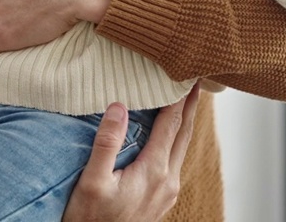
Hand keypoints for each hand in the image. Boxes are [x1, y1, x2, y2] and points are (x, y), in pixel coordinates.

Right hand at [65, 87, 199, 221]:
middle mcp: (168, 180)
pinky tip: (169, 136)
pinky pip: (174, 160)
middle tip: (196, 81)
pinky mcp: (162, 198)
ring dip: (184, 123)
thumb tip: (120, 106)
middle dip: (190, 106)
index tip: (186, 77)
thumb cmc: (89, 217)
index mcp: (154, 171)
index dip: (179, 98)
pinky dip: (176, 140)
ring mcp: (167, 191)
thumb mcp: (92, 179)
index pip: (171, 125)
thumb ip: (107, 143)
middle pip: (184, 134)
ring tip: (186, 102)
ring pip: (181, 148)